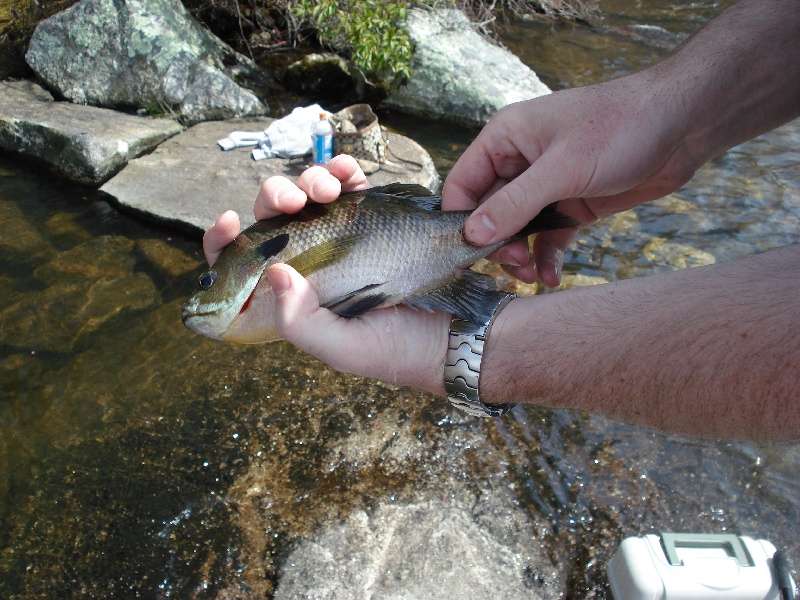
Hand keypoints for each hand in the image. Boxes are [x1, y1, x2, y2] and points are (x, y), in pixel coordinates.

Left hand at [201, 155, 449, 394]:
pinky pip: (350, 188)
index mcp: (292, 298)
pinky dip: (345, 173)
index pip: (243, 267)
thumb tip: (275, 271)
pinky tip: (349, 173)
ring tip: (329, 187)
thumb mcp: (341, 349)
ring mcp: (341, 239)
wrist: (457, 333)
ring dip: (310, 180)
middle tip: (293, 201)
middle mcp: (311, 264)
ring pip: (308, 197)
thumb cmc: (397, 350)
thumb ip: (300, 323)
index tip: (229, 221)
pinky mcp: (373, 221)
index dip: (226, 242)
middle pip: (273, 221)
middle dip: (274, 198)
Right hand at [442, 73, 700, 285]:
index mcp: (505, 139)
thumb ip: (515, 203)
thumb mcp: (563, 168)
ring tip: (531, 276)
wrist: (684, 124)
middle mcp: (520, 161)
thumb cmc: (621, 126)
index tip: (468, 255)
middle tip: (514, 265)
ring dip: (521, 255)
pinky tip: (552, 278)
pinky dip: (548, 256)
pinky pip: (549, 236)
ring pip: (518, 229)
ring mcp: (547, 184)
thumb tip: (472, 235)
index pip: (463, 185)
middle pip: (489, 213)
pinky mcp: (572, 203)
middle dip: (497, 244)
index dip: (461, 221)